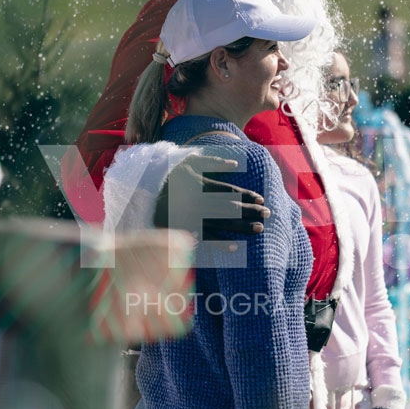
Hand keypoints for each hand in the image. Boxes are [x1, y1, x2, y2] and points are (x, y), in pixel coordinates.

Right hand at [153, 154, 269, 242]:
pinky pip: (204, 238)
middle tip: (268, 215)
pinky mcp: (183, 229)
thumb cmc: (168, 175)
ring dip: (242, 227)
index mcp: (200, 184)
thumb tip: (235, 164)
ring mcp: (191, 217)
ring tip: (259, 229)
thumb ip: (212, 161)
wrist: (140, 193)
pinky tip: (235, 246)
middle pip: (230, 207)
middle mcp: (198, 201)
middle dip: (251, 211)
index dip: (247, 196)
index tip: (261, 200)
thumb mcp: (188, 161)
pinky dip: (220, 243)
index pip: (230, 191)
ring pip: (221, 223)